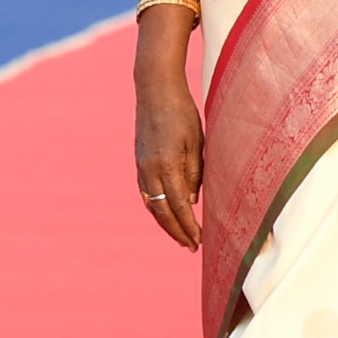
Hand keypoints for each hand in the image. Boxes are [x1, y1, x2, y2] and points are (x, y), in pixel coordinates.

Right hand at [131, 39, 206, 247]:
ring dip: (165, 223)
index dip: (188, 226)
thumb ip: (194, 173)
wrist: (154, 90)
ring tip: (180, 236)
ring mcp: (141, 166)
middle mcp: (149, 170)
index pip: (179, 206)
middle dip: (176, 232)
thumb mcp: (197, 142)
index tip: (198, 241)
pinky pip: (146, 193)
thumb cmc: (182, 113)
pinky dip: (156, 208)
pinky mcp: (139, 162)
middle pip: (162, 212)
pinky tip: (166, 214)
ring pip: (152, 205)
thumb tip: (190, 202)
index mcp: (166, 165)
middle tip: (190, 247)